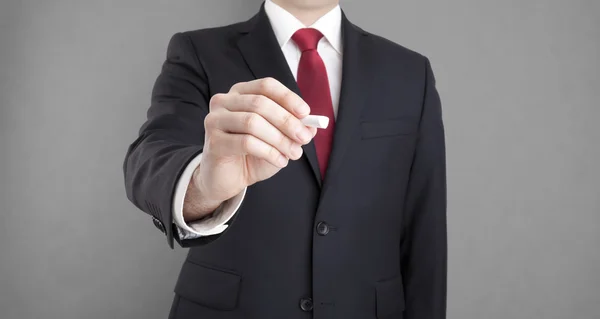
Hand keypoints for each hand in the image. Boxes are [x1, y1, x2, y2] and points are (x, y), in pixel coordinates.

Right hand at [183, 78, 316, 220]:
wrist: (228, 178)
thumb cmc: (252, 154)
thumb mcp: (278, 139)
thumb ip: (294, 129)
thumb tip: (312, 125)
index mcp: (241, 93)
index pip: (266, 86)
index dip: (287, 97)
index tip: (306, 113)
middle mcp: (224, 101)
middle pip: (260, 103)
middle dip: (287, 121)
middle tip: (304, 138)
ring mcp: (214, 120)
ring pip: (253, 123)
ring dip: (279, 139)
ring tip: (294, 154)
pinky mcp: (213, 142)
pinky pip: (246, 143)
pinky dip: (268, 152)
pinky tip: (280, 161)